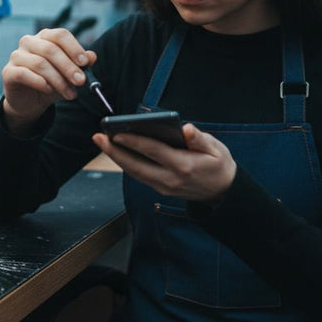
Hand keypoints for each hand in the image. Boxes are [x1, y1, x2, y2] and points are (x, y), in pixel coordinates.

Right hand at [1, 28, 97, 132]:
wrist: (30, 102)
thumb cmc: (51, 83)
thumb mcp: (69, 75)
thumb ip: (81, 65)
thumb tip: (92, 56)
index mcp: (45, 37)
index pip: (60, 35)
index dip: (74, 47)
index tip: (85, 63)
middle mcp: (29, 42)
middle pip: (51, 49)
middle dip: (69, 67)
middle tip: (81, 82)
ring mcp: (16, 55)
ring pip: (40, 63)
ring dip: (58, 80)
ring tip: (70, 94)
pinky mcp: (8, 71)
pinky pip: (24, 74)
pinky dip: (40, 83)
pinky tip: (49, 90)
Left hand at [92, 123, 235, 203]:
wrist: (223, 193)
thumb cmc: (219, 165)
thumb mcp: (216, 149)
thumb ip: (199, 139)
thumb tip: (186, 128)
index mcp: (184, 166)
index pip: (153, 151)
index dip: (133, 141)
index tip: (116, 133)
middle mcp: (170, 179)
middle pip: (136, 165)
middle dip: (115, 151)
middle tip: (98, 137)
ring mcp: (164, 187)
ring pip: (134, 172)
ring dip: (117, 158)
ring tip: (103, 142)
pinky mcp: (161, 189)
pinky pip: (140, 175)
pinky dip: (126, 164)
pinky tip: (117, 152)